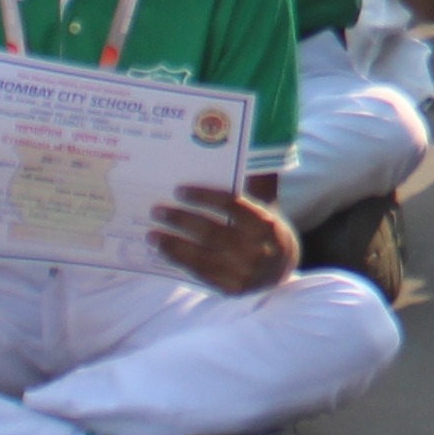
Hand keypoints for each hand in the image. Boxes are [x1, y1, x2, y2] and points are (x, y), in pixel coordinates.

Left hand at [150, 187, 294, 295]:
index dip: (204, 197)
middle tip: (157, 210)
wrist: (281, 271)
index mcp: (266, 223)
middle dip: (181, 220)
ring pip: (202, 256)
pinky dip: (180, 261)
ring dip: (173, 244)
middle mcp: (257, 249)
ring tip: (152, 234)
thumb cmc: (267, 230)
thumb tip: (253, 146)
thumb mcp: (269, 205)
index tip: (179, 190)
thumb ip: (260, 180)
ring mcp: (244, 272)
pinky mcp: (232, 288)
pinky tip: (164, 251)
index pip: (231, 205)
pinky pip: (201, 274)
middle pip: (211, 232)